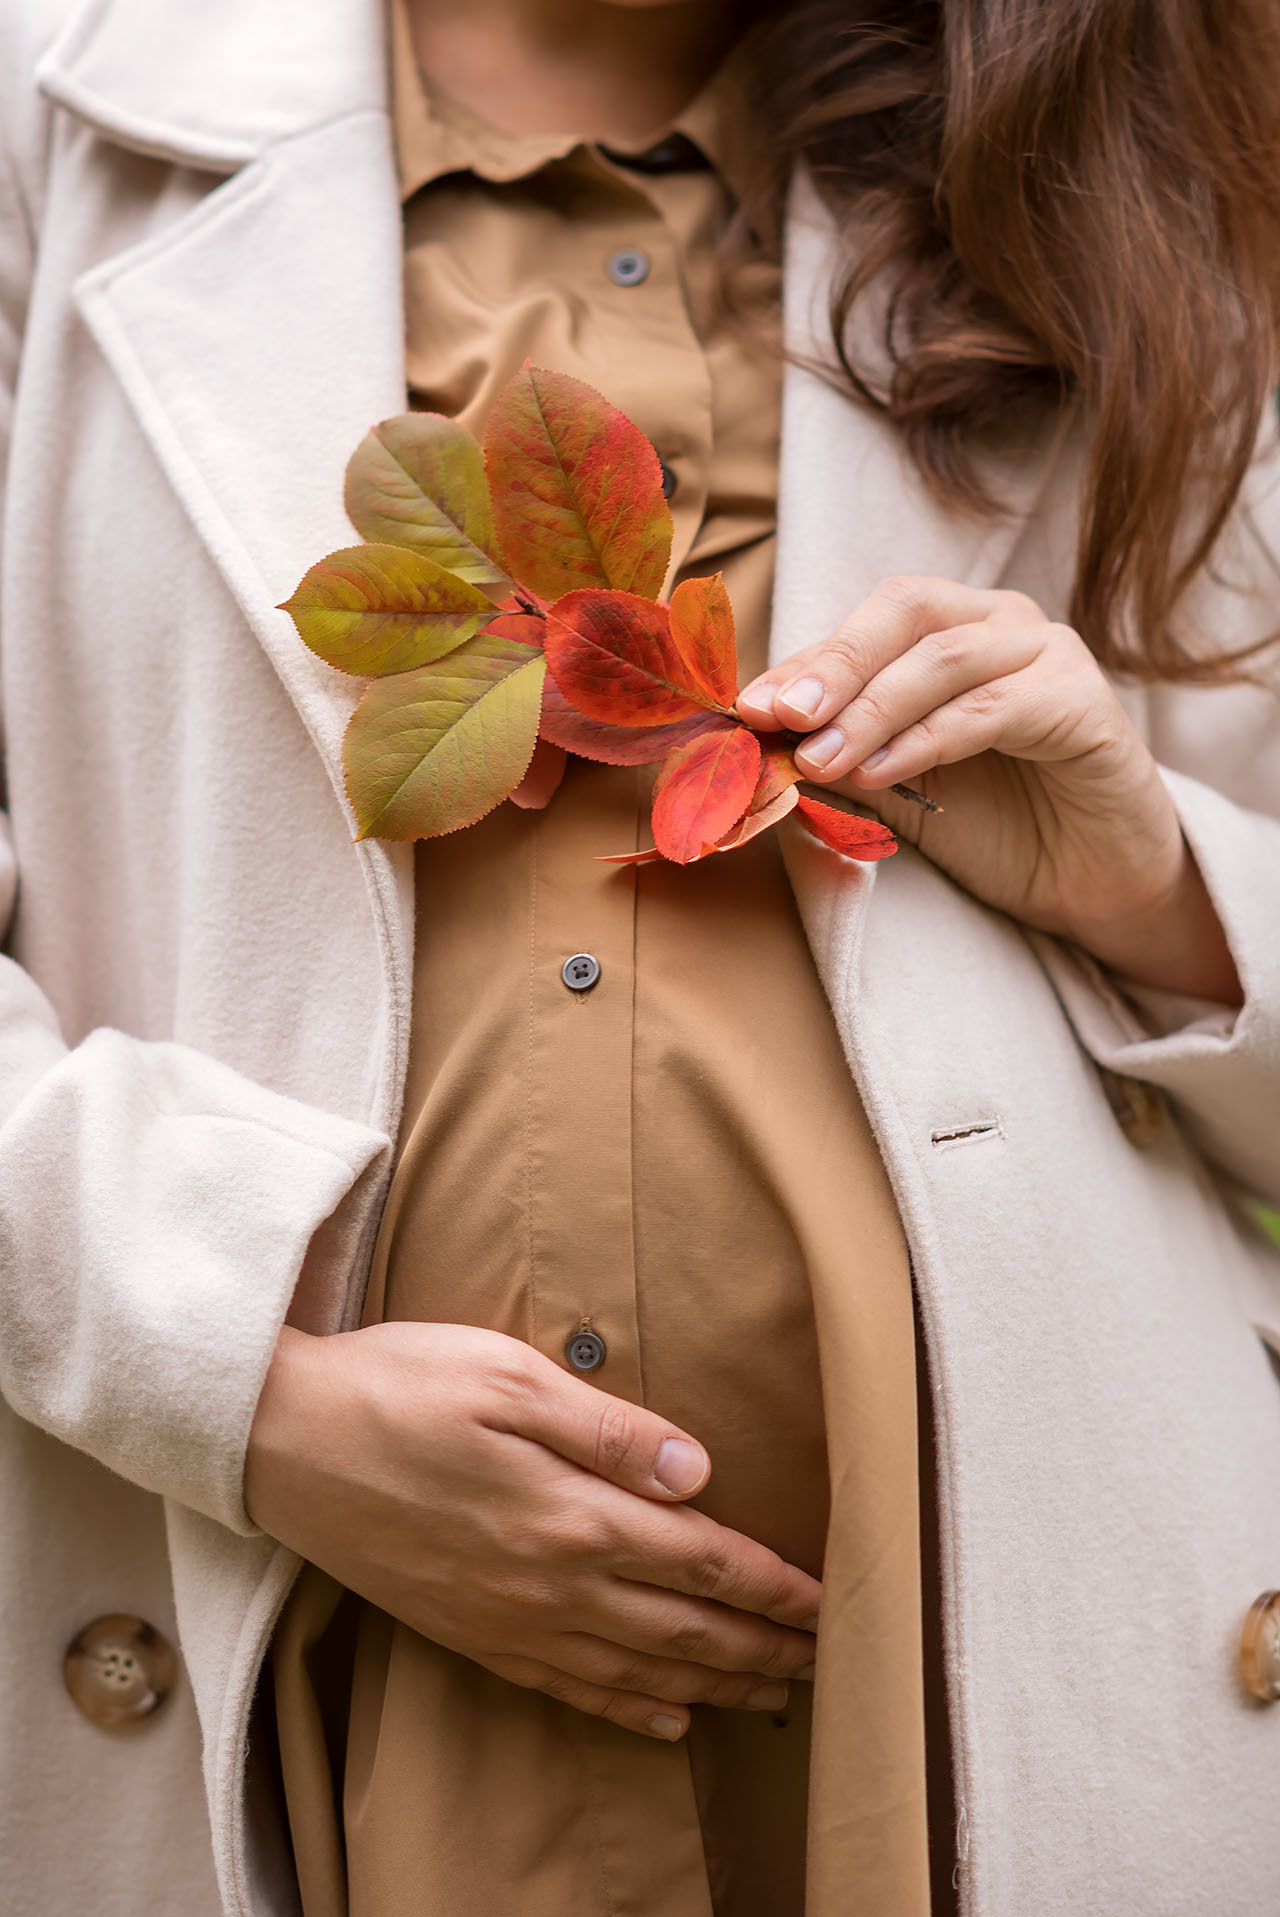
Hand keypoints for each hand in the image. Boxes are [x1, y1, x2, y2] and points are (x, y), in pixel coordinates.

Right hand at [245, 1322, 819, 1741]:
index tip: (829, 1598)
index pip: (704, 1560)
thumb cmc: (400, 1387)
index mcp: (571, 1510)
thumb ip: (612, 1430)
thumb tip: (701, 1474)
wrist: (284, 1443)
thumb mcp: (510, 1376)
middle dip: (764, 1647)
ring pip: (639, 1671)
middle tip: (827, 1658)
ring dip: (716, 1686)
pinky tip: (664, 1719)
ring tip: (772, 1694)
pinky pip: (568, 1689)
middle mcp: (551, 1580)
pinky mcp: (471, 1633)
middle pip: (686, 1629)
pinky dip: (629, 1710)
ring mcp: (509, 1618)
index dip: (774, 1585)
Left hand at [738, 576, 1239, 1001]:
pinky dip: (926, 739)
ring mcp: (1047, 652)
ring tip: (819, 759)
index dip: (804, 661)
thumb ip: (835, 757)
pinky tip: (881, 773)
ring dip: (870, 710)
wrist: (1091, 883)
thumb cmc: (993, 827)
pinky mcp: (1083, 700)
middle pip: (905, 609)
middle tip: (780, 716)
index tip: (747, 708)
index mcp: (950, 627)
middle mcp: (998, 622)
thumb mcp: (894, 789)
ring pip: (942, 657)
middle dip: (834, 663)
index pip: (864, 625)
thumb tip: (753, 745)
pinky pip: (991, 708)